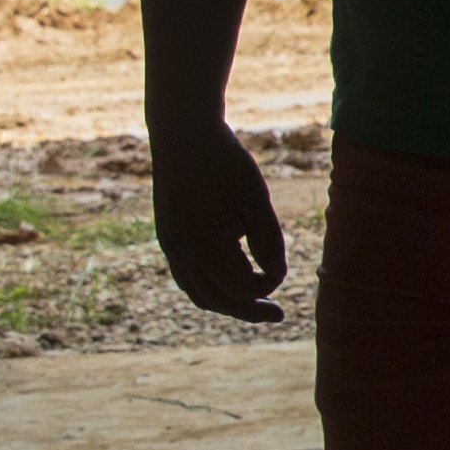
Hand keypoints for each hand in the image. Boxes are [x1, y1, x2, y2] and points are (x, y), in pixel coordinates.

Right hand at [152, 117, 291, 322]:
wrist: (182, 133)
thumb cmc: (224, 161)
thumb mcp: (256, 197)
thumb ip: (268, 240)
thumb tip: (276, 276)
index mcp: (203, 243)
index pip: (241, 287)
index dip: (268, 284)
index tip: (282, 266)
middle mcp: (181, 252)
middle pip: (217, 299)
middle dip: (249, 310)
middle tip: (279, 316)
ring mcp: (170, 246)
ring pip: (199, 293)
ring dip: (229, 303)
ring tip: (257, 305)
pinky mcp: (168, 238)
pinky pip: (188, 278)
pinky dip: (211, 289)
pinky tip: (232, 285)